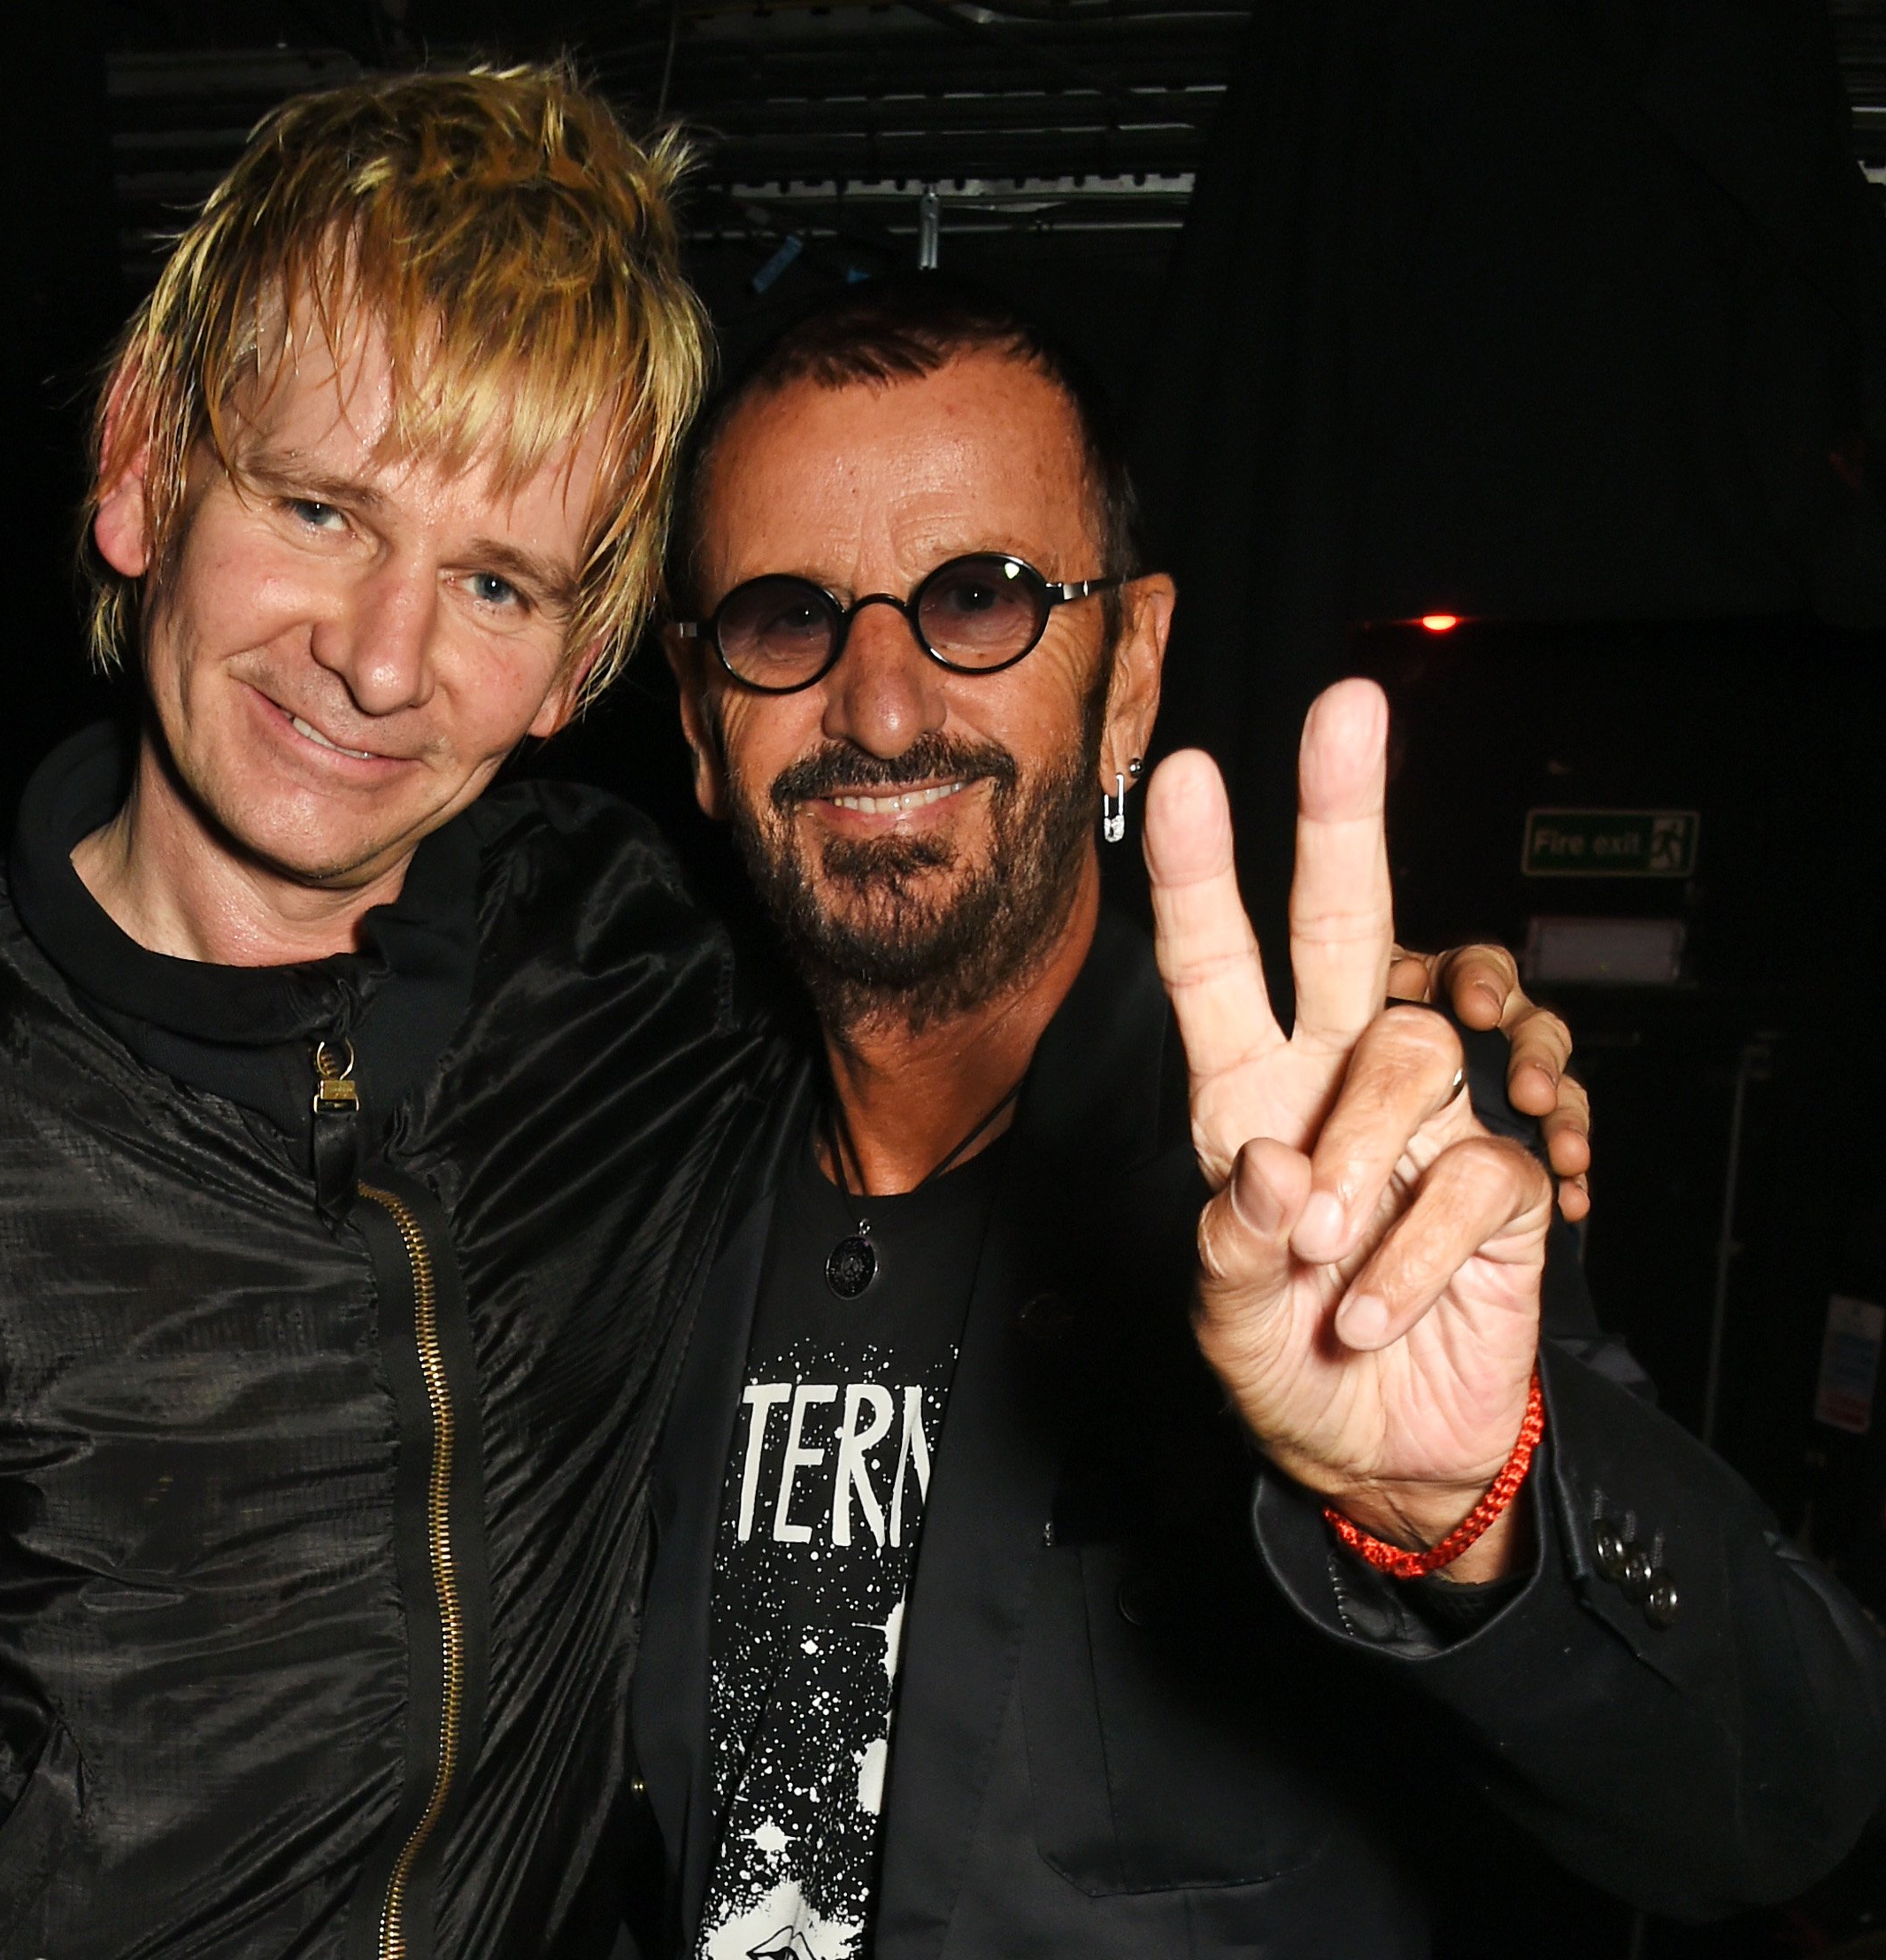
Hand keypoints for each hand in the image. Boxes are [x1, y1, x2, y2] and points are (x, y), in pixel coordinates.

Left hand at [1142, 680, 1552, 1581]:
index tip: (1177, 772)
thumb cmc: (1283, 1369)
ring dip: (1359, 1155)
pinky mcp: (1498, 1182)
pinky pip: (1470, 1174)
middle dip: (1340, 816)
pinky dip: (1412, 1252)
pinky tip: (1372, 1310)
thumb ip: (1228, 1246)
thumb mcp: (1222, 1320)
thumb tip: (1266, 1166)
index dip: (1195, 874)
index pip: (1215, 968)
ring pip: (1410, 1052)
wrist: (1384, 1459)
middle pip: (1345, 927)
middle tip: (1346, 705)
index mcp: (1243, 1098)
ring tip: (1321, 1254)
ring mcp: (1422, 1124)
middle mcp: (1332, 1084)